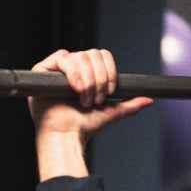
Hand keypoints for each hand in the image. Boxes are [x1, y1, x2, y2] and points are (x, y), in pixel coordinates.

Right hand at [27, 48, 153, 144]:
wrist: (68, 136)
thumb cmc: (84, 127)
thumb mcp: (111, 113)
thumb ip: (129, 105)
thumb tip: (148, 100)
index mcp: (87, 74)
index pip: (100, 55)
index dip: (108, 70)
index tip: (110, 90)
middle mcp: (72, 69)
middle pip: (91, 54)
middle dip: (98, 78)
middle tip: (96, 99)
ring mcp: (57, 70)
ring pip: (79, 56)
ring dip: (87, 80)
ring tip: (85, 100)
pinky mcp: (42, 71)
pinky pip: (62, 59)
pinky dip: (73, 73)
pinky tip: (76, 89)